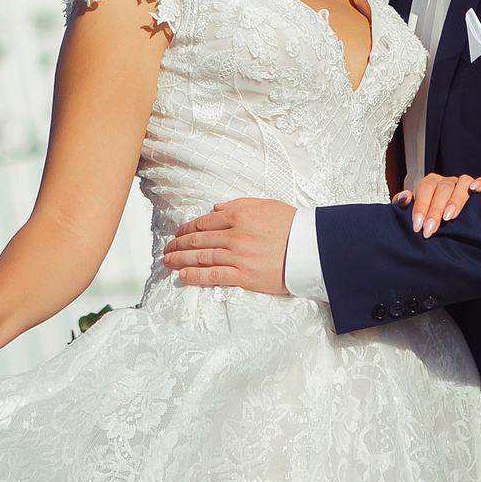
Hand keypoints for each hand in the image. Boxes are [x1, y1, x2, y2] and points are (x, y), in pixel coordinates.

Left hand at [161, 197, 292, 295]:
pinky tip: (182, 276)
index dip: (188, 228)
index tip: (179, 233)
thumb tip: (215, 209)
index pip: (205, 222)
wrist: (313, 250)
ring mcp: (239, 257)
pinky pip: (214, 276)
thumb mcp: (267, 205)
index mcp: (241, 216)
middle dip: (179, 245)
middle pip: (198, 240)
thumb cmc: (293, 225)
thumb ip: (239, 204)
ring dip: (180, 260)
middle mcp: (236, 236)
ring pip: (201, 258)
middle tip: (167, 249)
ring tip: (168, 262)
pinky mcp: (244, 277)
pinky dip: (195, 276)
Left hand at [391, 173, 480, 236]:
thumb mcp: (413, 214)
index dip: (421, 206)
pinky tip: (476, 190)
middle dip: (435, 210)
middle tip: (430, 230)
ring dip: (455, 200)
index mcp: (431, 183)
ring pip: (462, 183)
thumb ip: (402, 204)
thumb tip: (405, 197)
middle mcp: (448, 181)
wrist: (443, 226)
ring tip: (449, 217)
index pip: (425, 188)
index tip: (418, 226)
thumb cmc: (428, 220)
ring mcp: (464, 184)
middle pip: (443, 188)